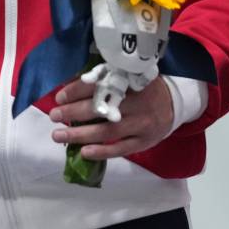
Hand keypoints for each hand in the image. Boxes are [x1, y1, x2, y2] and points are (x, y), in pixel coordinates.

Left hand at [48, 75, 174, 159]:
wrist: (174, 104)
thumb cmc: (142, 88)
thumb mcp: (128, 75)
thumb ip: (105, 79)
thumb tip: (71, 84)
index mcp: (130, 82)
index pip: (99, 85)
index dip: (78, 90)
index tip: (59, 97)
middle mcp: (136, 103)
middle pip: (101, 108)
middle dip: (73, 112)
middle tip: (53, 115)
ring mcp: (141, 124)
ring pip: (107, 131)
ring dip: (80, 135)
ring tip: (59, 135)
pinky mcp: (145, 141)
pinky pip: (121, 149)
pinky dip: (102, 152)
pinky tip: (84, 152)